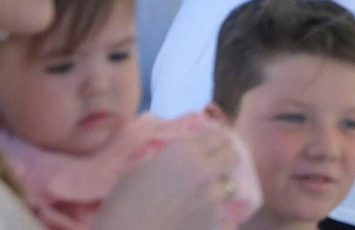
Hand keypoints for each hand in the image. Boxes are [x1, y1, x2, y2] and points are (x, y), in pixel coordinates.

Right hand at [95, 122, 241, 229]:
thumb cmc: (122, 204)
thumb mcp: (141, 169)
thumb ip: (169, 158)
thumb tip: (182, 156)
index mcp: (186, 151)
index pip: (218, 134)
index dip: (214, 140)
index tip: (209, 145)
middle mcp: (205, 170)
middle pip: (233, 156)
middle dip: (223, 160)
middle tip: (210, 168)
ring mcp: (213, 198)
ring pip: (232, 185)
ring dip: (221, 188)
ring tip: (205, 196)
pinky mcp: (214, 222)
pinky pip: (225, 213)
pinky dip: (217, 214)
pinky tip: (201, 217)